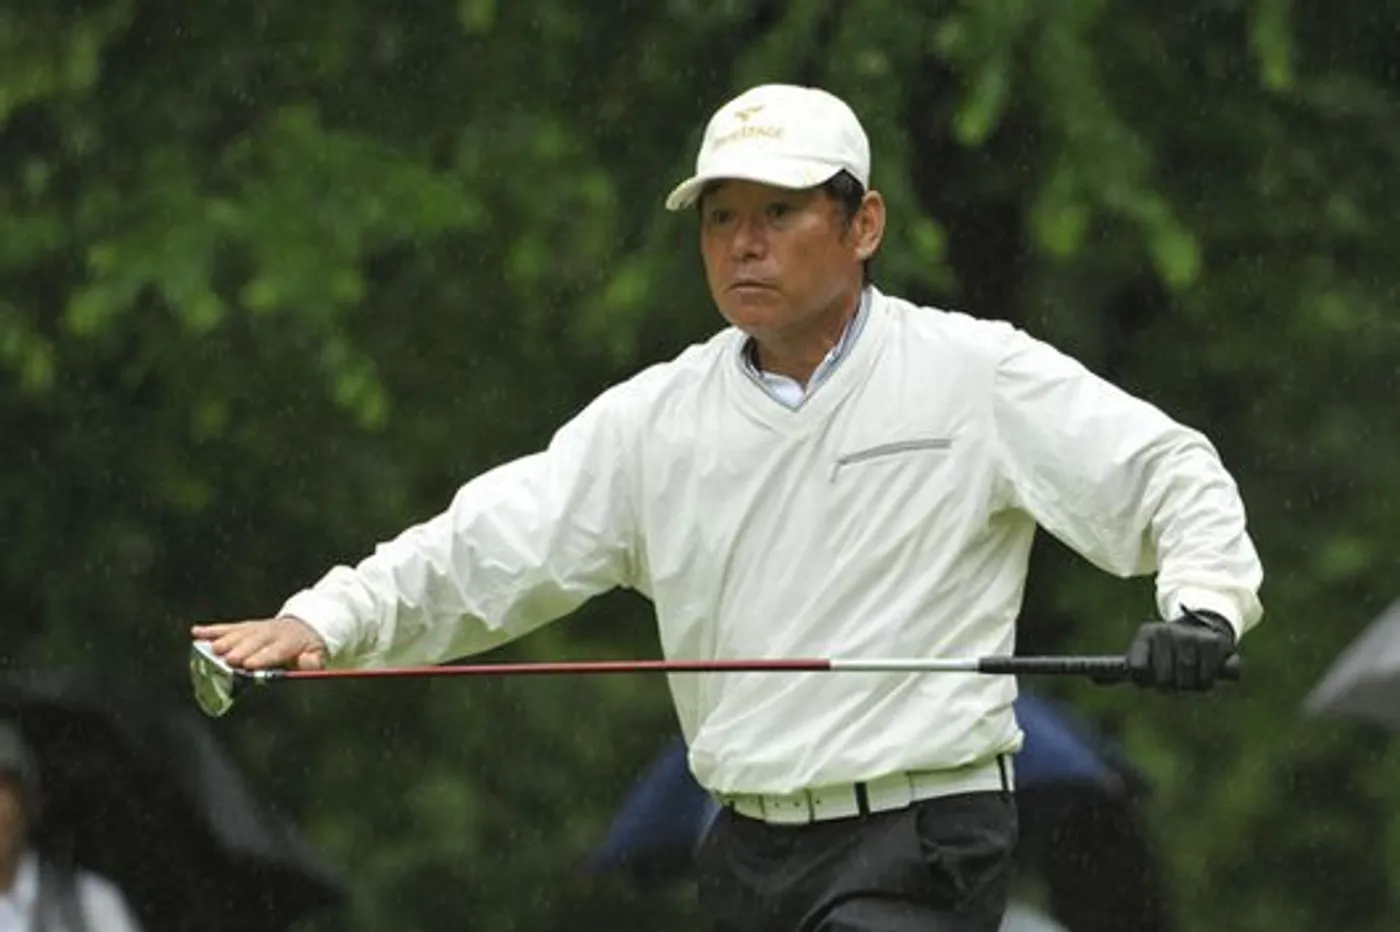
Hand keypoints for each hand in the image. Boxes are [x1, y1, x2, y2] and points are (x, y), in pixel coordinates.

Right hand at [190, 616, 328, 671]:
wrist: (304, 626)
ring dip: (225, 640)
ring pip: (239, 633)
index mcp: (288, 642)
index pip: (275, 650)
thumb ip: (312, 662)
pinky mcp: (245, 626)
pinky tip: (196, 632)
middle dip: (241, 650)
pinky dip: (211, 630)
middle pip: (254, 641)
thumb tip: (305, 664)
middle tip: (228, 659)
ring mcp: (256, 627)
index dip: (262, 657)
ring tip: (212, 648)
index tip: (248, 665)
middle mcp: (270, 632)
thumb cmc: (307, 647)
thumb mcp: (317, 655)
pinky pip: (227, 627)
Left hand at [1126, 608, 1236, 690]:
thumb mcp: (1142, 653)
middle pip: (1164, 679)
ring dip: (1189, 686)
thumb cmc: (1165, 650)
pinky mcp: (1216, 643)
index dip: (1144, 681)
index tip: (1150, 679)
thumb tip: (1093, 680)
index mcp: (1147, 633)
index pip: (1137, 669)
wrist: (1201, 626)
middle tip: (1173, 681)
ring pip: (1188, 681)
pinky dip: (1208, 682)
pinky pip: (1209, 678)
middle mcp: (1168, 632)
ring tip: (1189, 674)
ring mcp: (1192, 636)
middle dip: (1169, 687)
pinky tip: (1206, 670)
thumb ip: (1119, 671)